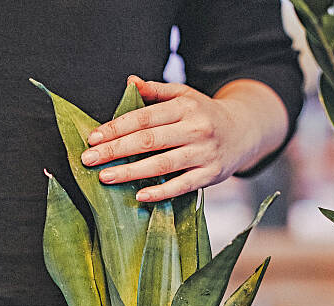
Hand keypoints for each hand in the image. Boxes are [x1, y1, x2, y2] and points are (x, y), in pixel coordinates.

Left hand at [80, 75, 278, 201]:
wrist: (244, 131)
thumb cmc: (204, 115)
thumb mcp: (184, 96)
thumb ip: (156, 91)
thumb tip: (130, 82)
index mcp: (185, 107)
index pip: (144, 117)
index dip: (117, 128)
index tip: (93, 138)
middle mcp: (195, 129)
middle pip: (148, 140)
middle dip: (115, 150)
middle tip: (89, 159)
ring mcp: (203, 153)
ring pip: (162, 164)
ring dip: (131, 172)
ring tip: (106, 177)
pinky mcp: (210, 175)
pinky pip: (182, 186)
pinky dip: (161, 192)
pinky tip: (140, 196)